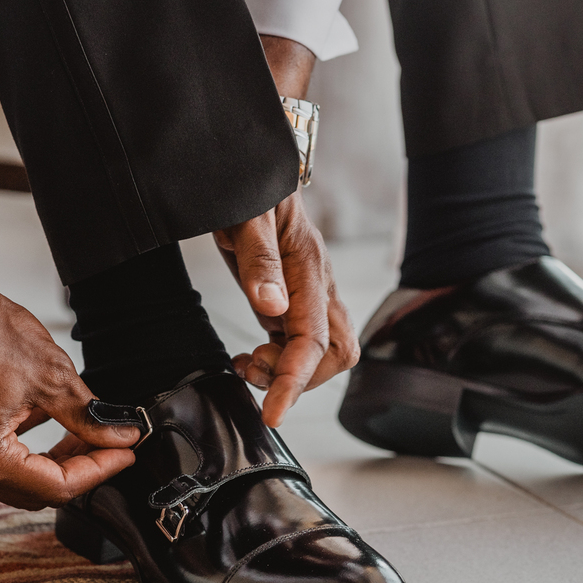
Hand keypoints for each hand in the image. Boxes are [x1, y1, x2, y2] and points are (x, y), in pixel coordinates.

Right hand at [0, 286, 137, 509]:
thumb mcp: (51, 376)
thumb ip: (88, 416)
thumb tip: (121, 436)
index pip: (56, 486)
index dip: (98, 470)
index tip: (124, 453)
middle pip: (35, 490)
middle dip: (78, 469)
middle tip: (109, 445)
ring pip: (18, 477)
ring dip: (54, 461)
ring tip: (86, 434)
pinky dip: (30, 449)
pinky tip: (53, 422)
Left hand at [213, 188, 358, 426]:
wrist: (251, 169)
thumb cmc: (249, 187)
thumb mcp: (247, 216)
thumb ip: (259, 260)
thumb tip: (272, 307)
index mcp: (310, 269)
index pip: (315, 340)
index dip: (295, 380)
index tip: (272, 413)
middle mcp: (318, 286)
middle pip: (336, 355)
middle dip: (298, 378)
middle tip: (252, 368)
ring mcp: (309, 295)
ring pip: (322, 353)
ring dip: (286, 372)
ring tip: (245, 362)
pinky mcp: (294, 300)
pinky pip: (300, 344)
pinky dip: (277, 361)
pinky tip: (248, 356)